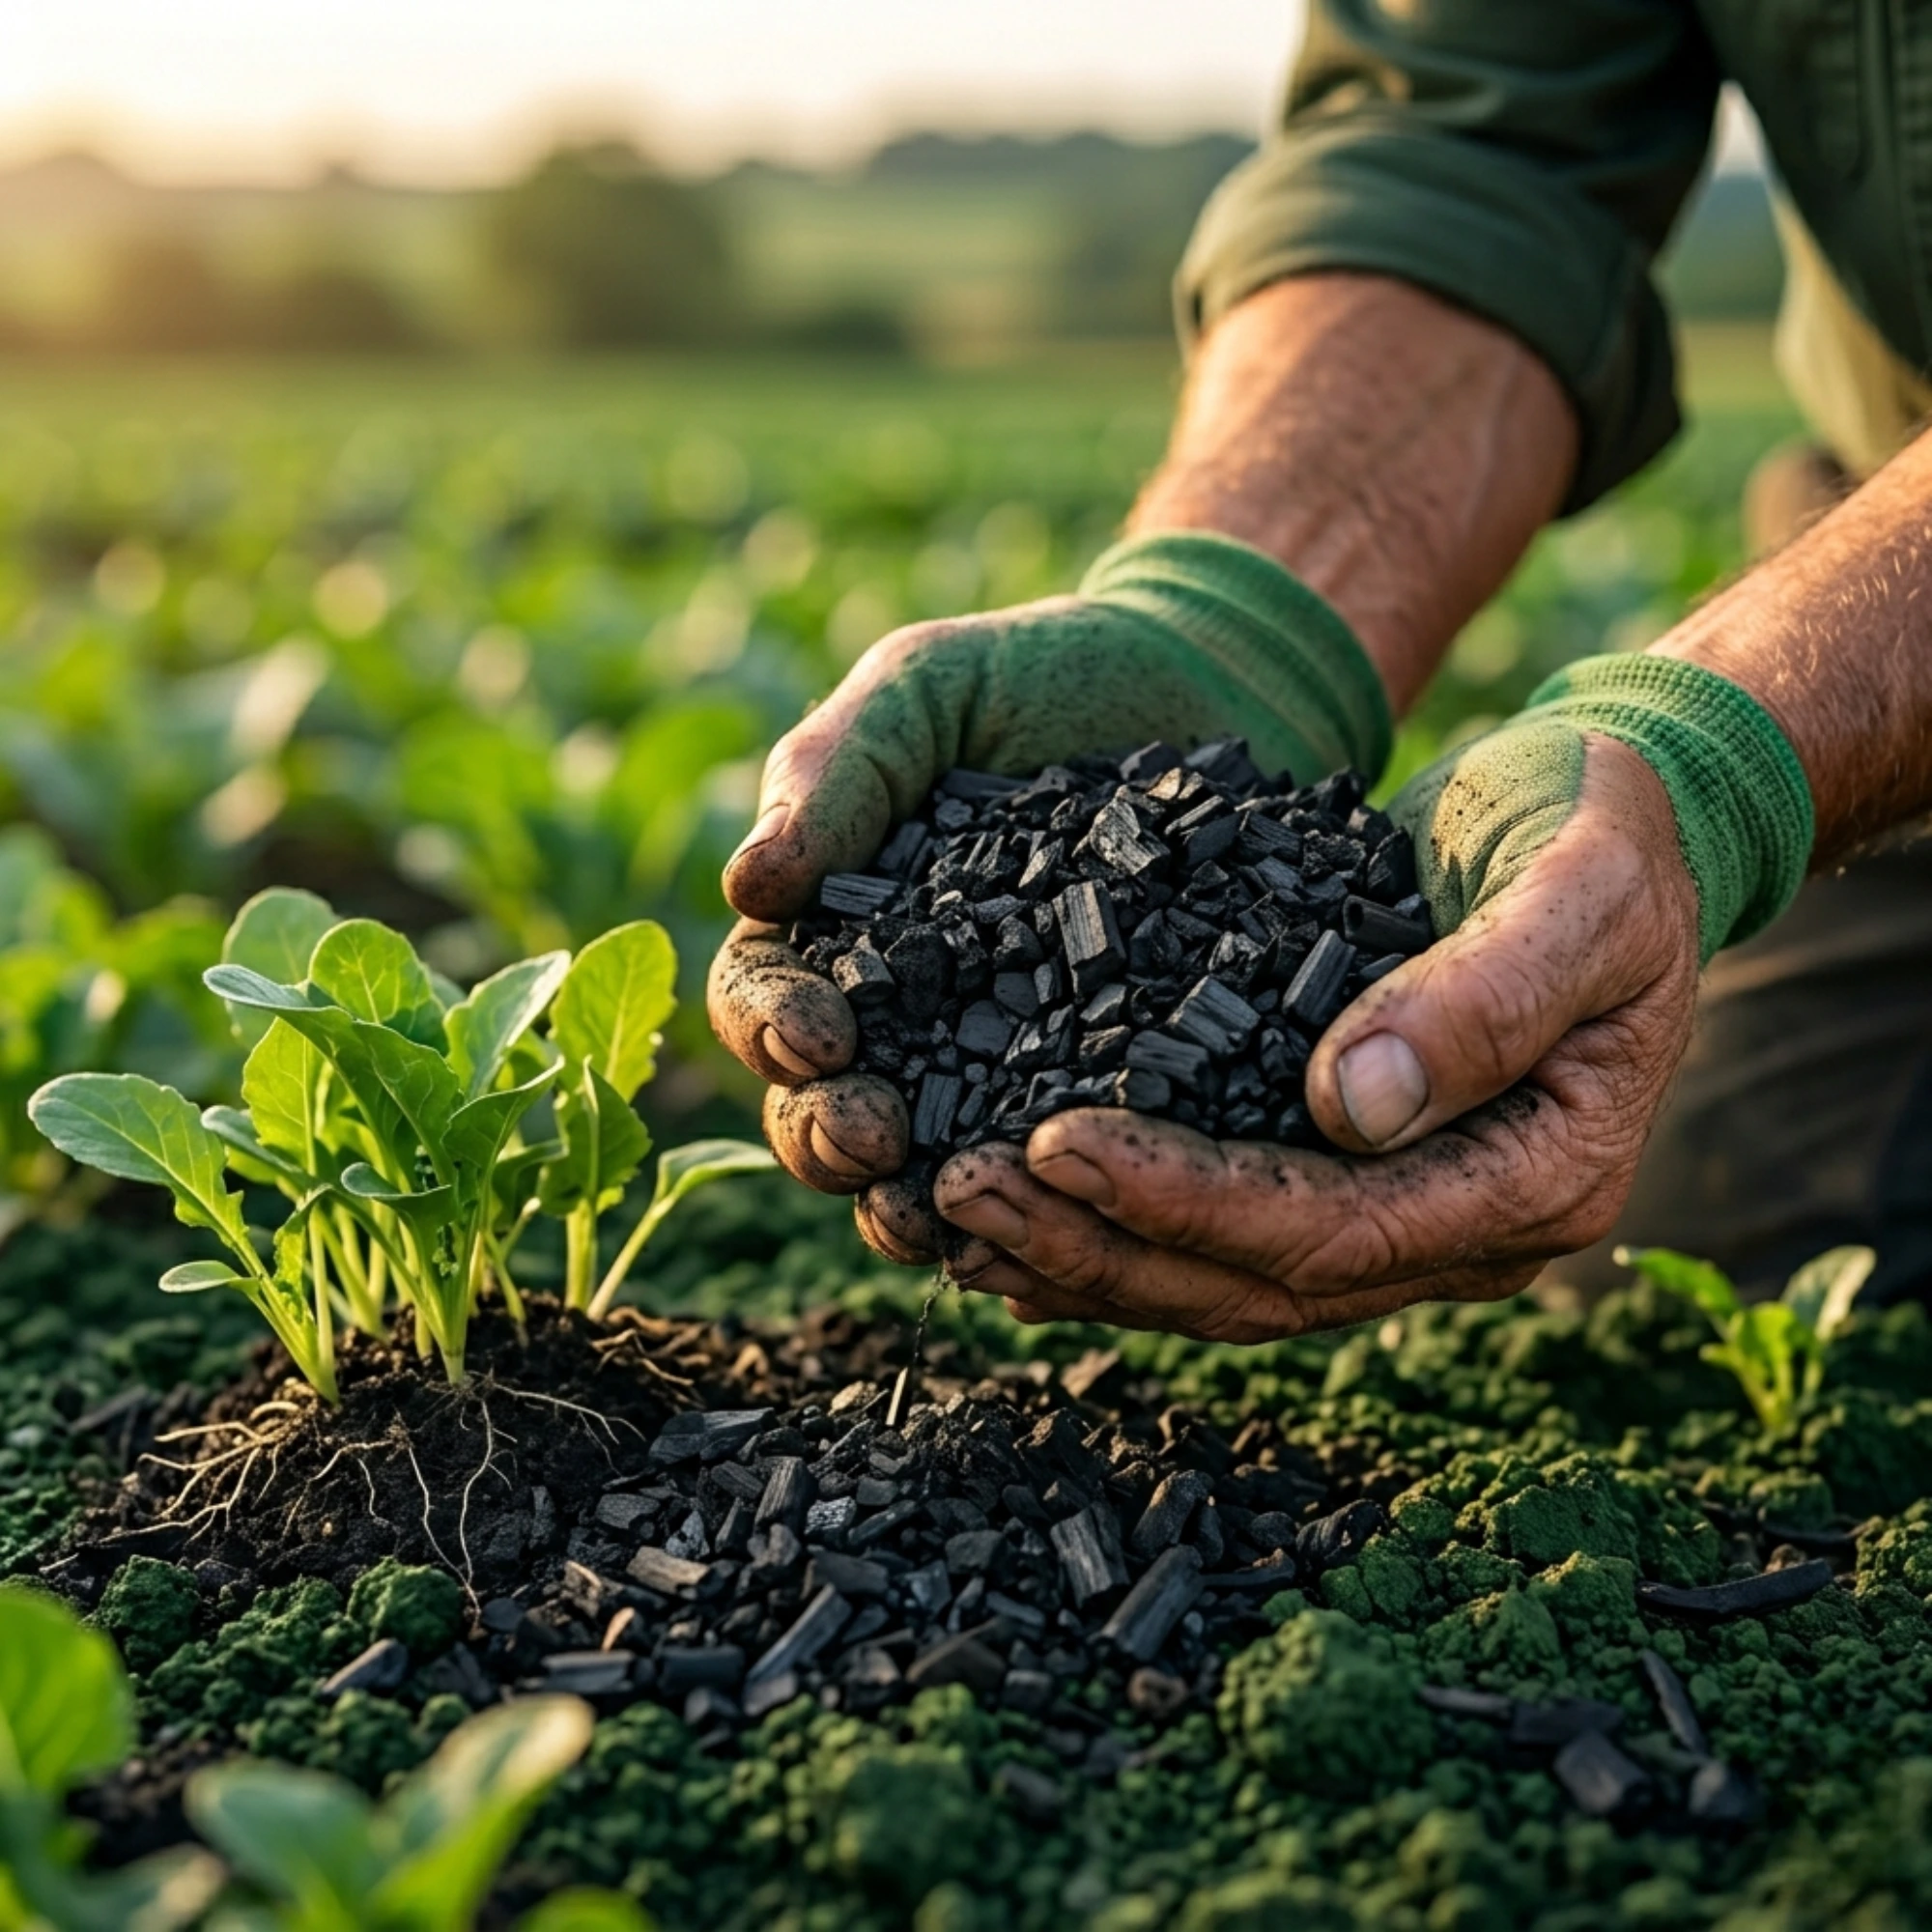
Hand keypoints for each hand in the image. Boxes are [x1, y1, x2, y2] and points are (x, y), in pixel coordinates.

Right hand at [708, 533, 1390, 1259]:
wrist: (1203, 681)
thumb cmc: (1040, 672)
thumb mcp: (923, 689)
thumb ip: (834, 771)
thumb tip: (747, 885)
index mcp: (838, 928)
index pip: (765, 998)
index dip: (771, 1029)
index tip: (816, 1038)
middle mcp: (905, 1012)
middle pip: (825, 1106)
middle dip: (829, 1136)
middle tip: (872, 1141)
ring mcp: (1003, 1058)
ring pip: (925, 1161)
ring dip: (910, 1201)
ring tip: (933, 1216)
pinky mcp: (1101, 1084)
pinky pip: (1055, 1161)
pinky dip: (1035, 1205)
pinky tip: (1048, 1222)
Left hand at [932, 737, 1702, 1337]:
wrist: (1620, 823)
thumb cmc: (1609, 835)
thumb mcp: (1580, 889)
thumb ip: (1486, 996)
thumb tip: (1348, 1108)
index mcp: (1535, 1180)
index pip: (1335, 1231)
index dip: (1190, 1200)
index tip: (1060, 1145)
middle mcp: (1461, 1227)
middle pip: (1257, 1281)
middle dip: (1100, 1245)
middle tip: (957, 1191)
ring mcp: (1402, 1212)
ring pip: (1222, 1279)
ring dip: (1082, 1255)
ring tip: (948, 1214)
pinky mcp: (1344, 1172)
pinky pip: (1216, 1230)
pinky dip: (1111, 1229)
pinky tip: (1013, 1216)